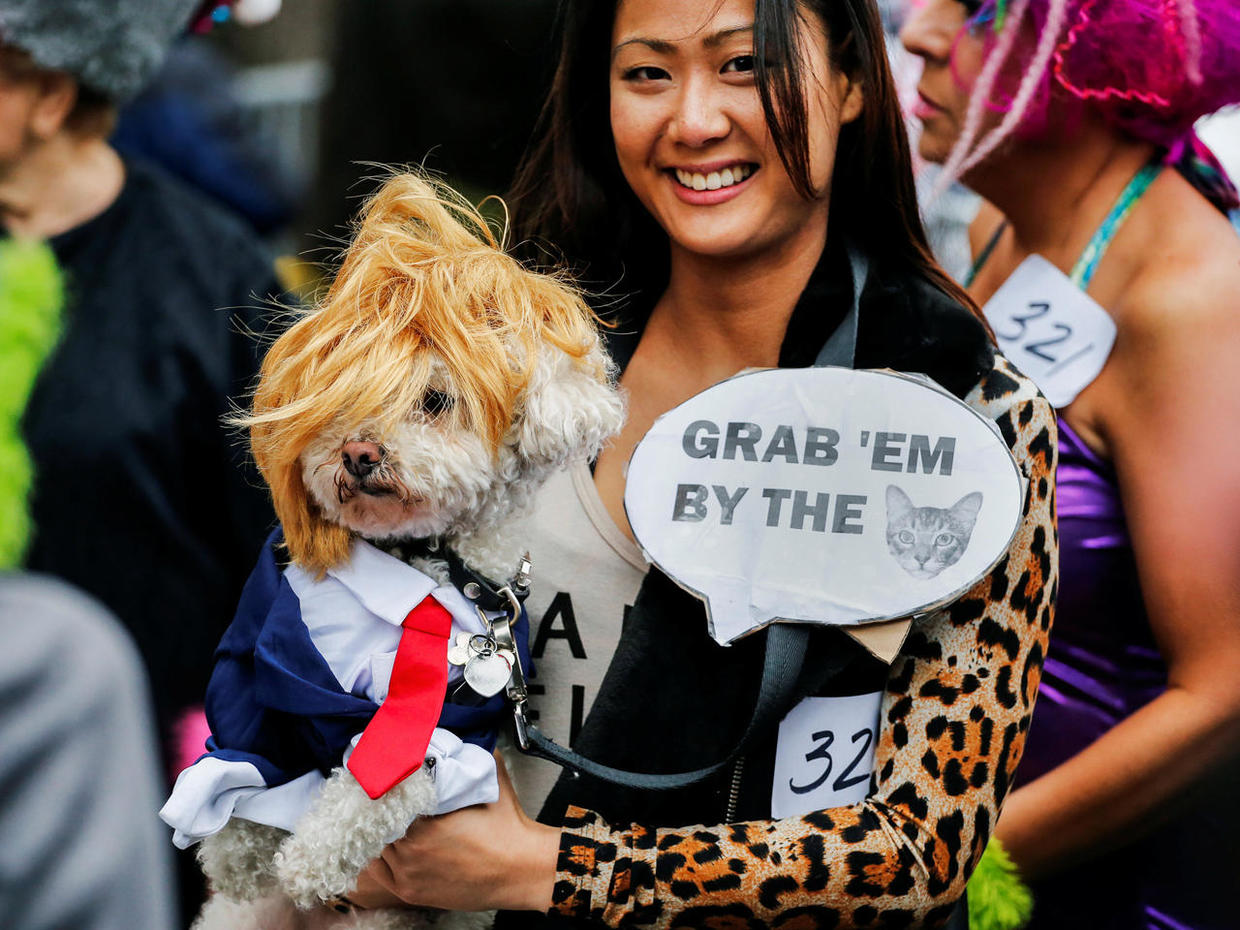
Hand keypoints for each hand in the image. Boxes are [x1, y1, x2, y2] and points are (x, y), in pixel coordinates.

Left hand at [349, 752, 559, 911]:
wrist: (520, 869)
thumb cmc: (507, 828)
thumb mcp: (491, 780)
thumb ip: (469, 756)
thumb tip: (458, 739)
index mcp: (425, 819)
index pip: (388, 796)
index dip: (389, 786)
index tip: (392, 778)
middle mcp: (411, 848)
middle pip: (380, 821)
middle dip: (386, 809)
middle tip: (392, 798)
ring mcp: (408, 873)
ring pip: (377, 844)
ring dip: (382, 831)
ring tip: (393, 820)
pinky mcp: (409, 891)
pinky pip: (378, 870)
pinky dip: (380, 856)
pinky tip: (390, 845)